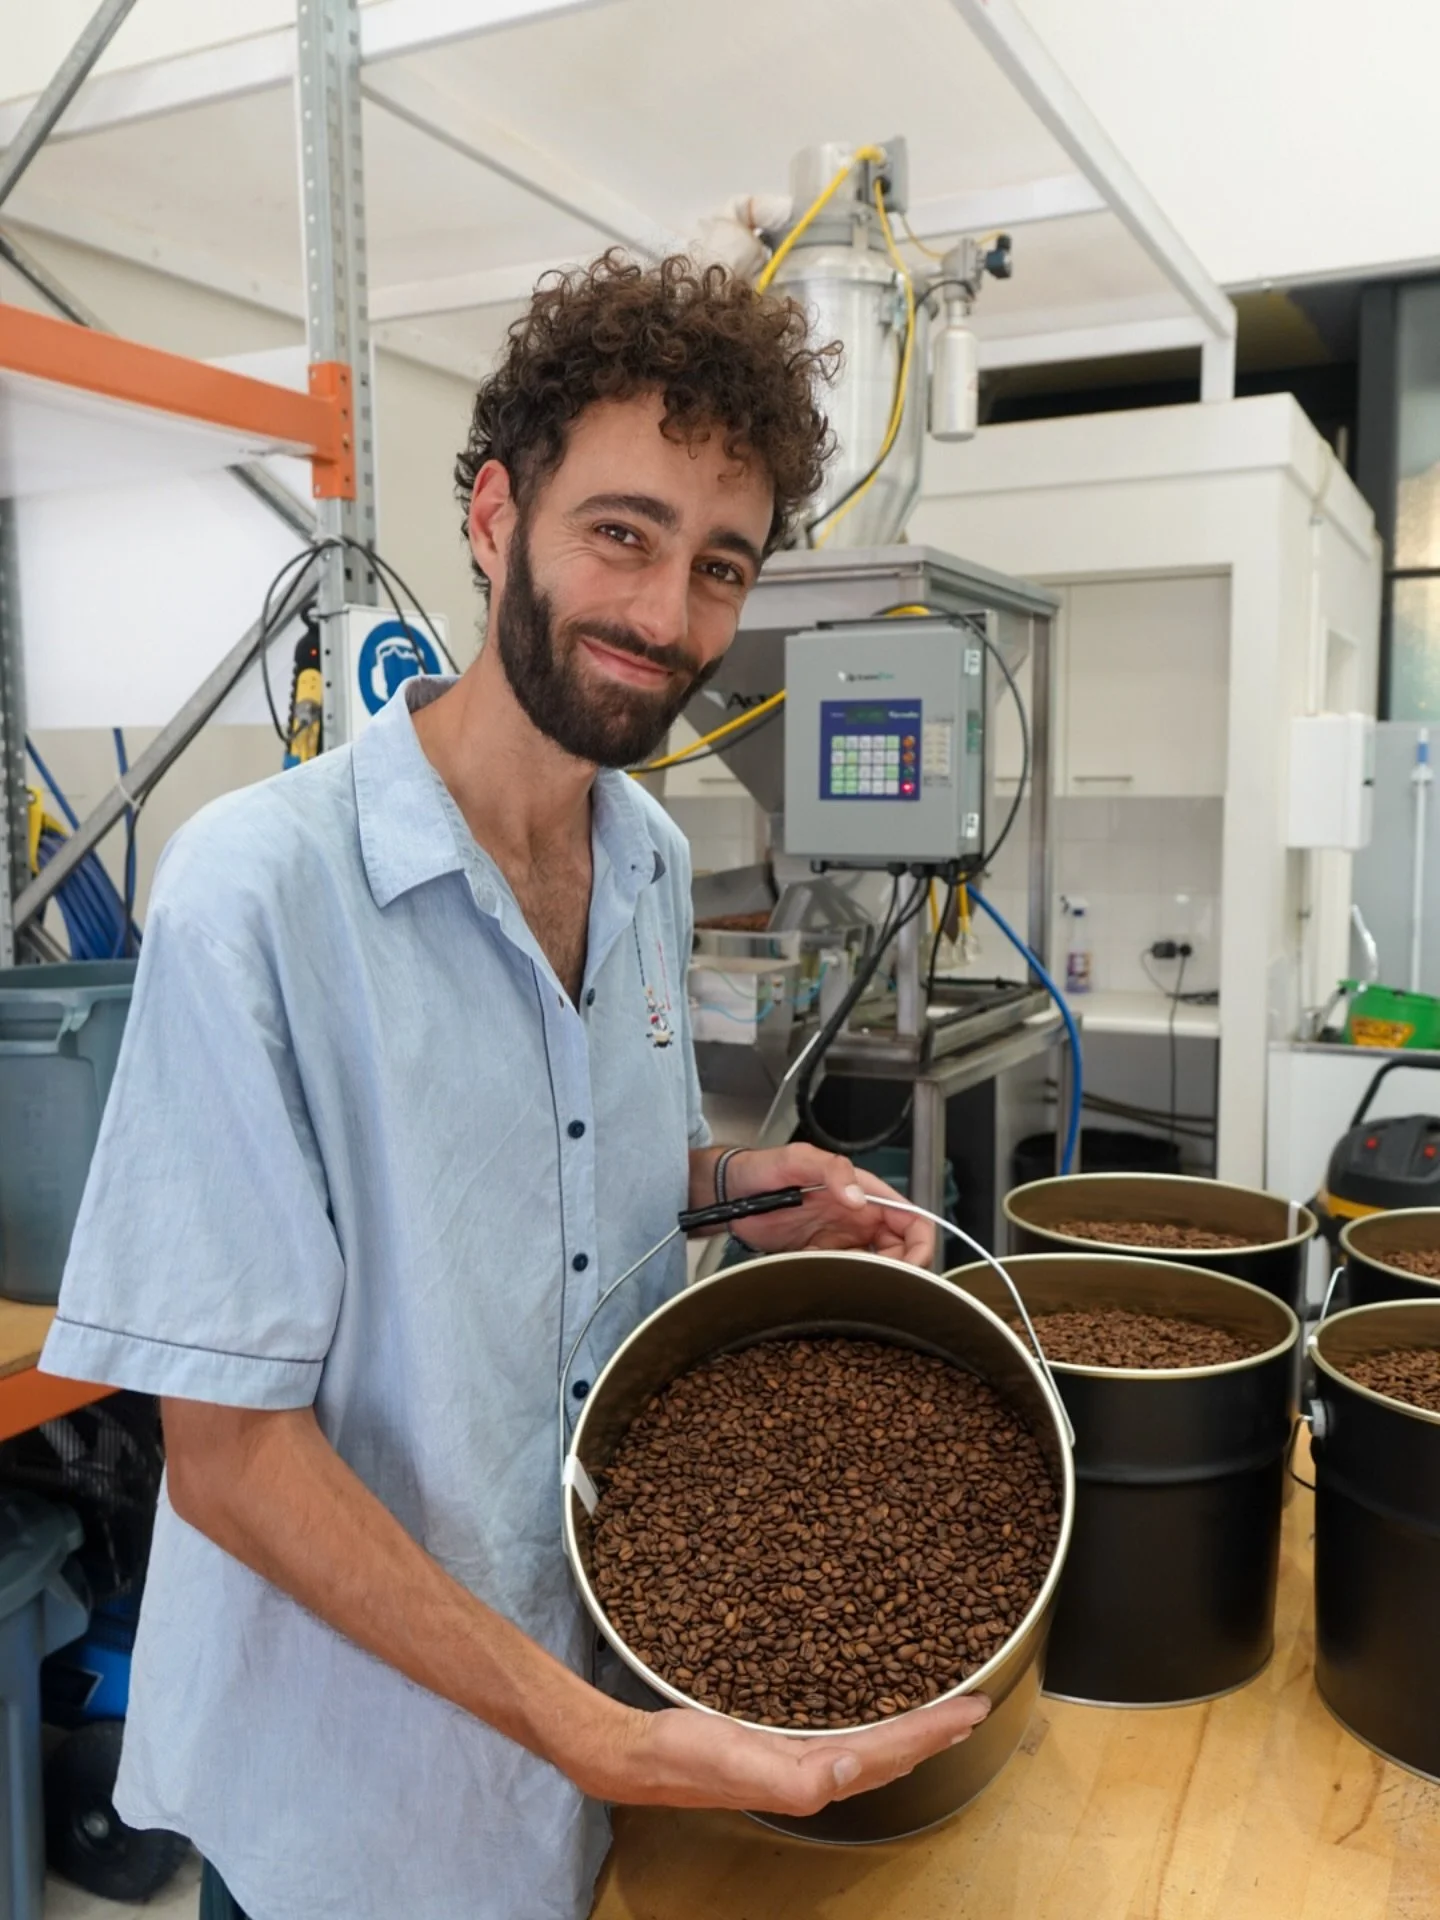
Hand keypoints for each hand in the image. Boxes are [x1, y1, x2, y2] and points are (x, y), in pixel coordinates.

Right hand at [597, 1692, 989, 1814]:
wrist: (635, 1754)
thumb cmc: (681, 1756)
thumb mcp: (732, 1760)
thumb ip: (795, 1776)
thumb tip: (854, 1764)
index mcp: (812, 1778)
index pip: (889, 1752)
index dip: (935, 1729)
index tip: (973, 1706)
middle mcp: (813, 1773)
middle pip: (891, 1752)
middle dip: (935, 1731)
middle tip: (973, 1706)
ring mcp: (797, 1759)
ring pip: (872, 1745)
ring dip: (910, 1729)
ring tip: (940, 1710)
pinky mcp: (778, 1742)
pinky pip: (844, 1731)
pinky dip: (873, 1720)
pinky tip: (873, 1708)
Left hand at [721, 1143, 934, 1267]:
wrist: (730, 1194)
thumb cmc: (763, 1170)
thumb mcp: (796, 1159)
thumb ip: (831, 1169)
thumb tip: (859, 1197)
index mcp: (864, 1191)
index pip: (912, 1220)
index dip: (920, 1245)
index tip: (909, 1267)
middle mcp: (860, 1217)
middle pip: (902, 1250)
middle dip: (900, 1271)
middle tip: (879, 1285)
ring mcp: (843, 1239)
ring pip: (877, 1267)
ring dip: (874, 1281)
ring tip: (853, 1285)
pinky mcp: (824, 1256)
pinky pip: (848, 1276)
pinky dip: (848, 1285)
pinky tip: (830, 1284)